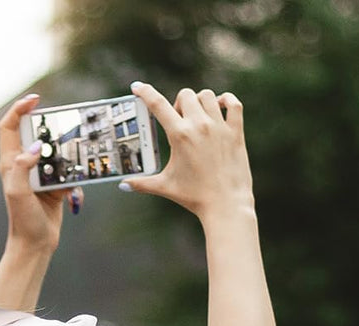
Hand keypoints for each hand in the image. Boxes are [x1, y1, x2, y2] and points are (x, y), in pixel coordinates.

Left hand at [0, 93, 81, 252]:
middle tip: (63, 130)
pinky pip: (68, 172)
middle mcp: (24, 165)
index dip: (20, 108)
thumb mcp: (18, 193)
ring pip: (56, 151)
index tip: (36, 100)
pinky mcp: (55, 185)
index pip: (10, 126)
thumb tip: (36, 145)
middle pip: (37, 133)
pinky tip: (74, 196)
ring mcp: (40, 174)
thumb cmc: (23, 221)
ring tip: (73, 163)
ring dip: (67, 154)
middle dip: (51, 129)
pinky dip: (75, 179)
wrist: (36, 245)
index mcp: (10, 162)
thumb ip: (22, 167)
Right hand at [123, 82, 254, 220]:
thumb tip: (123, 185)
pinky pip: (233, 103)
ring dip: (199, 102)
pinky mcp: (235, 131)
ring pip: (207, 96)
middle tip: (178, 121)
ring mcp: (219, 126)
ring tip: (198, 117)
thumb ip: (142, 184)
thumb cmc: (194, 197)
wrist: (225, 205)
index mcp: (179, 135)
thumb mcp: (165, 187)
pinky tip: (220, 108)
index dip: (145, 93)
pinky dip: (226, 101)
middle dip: (178, 104)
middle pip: (185, 95)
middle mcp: (199, 125)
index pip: (157, 105)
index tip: (137, 87)